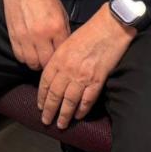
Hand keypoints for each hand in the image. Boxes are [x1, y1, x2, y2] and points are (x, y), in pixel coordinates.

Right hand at [0, 0, 69, 69]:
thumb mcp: (60, 10)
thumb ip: (64, 31)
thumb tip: (64, 48)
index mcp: (56, 26)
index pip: (61, 54)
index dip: (62, 57)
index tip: (61, 57)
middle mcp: (41, 34)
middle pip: (46, 63)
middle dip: (49, 63)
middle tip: (50, 59)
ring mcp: (25, 37)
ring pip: (32, 63)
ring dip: (37, 63)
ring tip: (40, 57)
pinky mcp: (13, 36)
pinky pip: (19, 56)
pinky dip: (25, 58)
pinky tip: (30, 51)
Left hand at [38, 6, 134, 128]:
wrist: (110, 27)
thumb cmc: (90, 32)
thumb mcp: (67, 42)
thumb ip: (59, 59)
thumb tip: (55, 74)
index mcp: (58, 58)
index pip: (45, 82)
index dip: (42, 97)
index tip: (40, 106)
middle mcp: (68, 69)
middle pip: (55, 95)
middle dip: (50, 110)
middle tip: (46, 121)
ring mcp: (82, 76)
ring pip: (69, 101)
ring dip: (64, 115)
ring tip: (61, 124)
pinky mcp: (97, 80)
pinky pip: (87, 99)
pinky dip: (82, 110)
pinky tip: (78, 116)